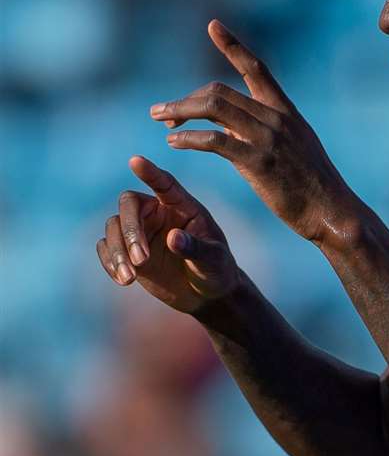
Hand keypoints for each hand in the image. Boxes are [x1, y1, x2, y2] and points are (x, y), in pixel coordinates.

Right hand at [97, 156, 240, 313]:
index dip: (150, 172)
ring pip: (113, 227)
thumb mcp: (213, 260)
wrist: (205, 294)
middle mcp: (157, 212)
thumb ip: (195, 248)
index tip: (135, 160)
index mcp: (183, 206)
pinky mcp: (126, 250)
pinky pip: (106, 247)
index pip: (164, 183)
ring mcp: (140, 231)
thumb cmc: (216, 269)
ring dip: (117, 252)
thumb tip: (173, 238)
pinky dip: (110, 261)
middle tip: (141, 259)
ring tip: (129, 278)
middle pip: (129, 204)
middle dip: (131, 231)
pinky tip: (123, 279)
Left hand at [151, 20, 358, 244]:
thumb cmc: (311, 186)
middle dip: (185, 99)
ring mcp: (268, 138)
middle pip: (219, 91)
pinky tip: (174, 144)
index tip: (212, 25)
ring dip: (180, 111)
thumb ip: (258, 131)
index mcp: (286, 112)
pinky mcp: (258, 162)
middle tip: (161, 113)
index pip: (256, 69)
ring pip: (213, 108)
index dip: (232, 45)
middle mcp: (276, 118)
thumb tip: (222, 126)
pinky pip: (214, 141)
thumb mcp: (291, 148)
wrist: (332, 211)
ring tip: (161, 122)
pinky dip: (189, 139)